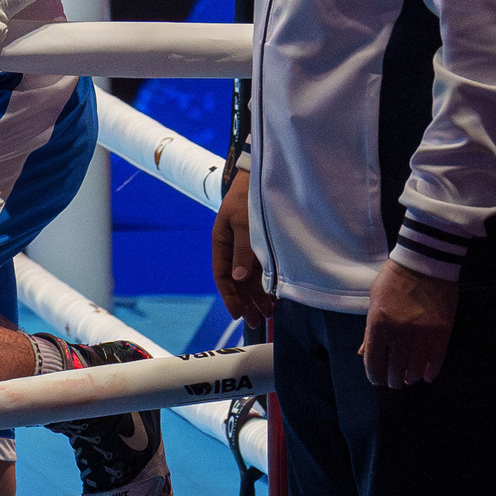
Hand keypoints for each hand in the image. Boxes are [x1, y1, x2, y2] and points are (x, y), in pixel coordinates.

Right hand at [211, 170, 272, 321]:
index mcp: (221, 241)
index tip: (239, 314)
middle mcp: (233, 247)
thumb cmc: (250, 195)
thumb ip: (243, 251)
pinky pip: (262, 269)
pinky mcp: (262, 244)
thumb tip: (240, 279)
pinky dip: (267, 283)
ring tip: (269, 313)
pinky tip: (274, 295)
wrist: (263, 174)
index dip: (230, 296)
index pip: (222, 275)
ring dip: (258, 295)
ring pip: (250, 278)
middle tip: (257, 321)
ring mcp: (248, 246)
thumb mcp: (245, 222)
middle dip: (246, 301)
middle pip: (237, 281)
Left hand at [359, 260, 457, 388]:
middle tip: (394, 380)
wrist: (425, 262)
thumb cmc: (394, 280)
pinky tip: (426, 375)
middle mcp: (399, 333)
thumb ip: (369, 331)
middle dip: (392, 380)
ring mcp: (422, 334)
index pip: (373, 363)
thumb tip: (363, 354)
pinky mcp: (442, 332)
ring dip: (411, 378)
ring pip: (416, 371)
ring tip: (409, 378)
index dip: (375, 376)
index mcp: (378, 324)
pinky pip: (436, 362)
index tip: (377, 380)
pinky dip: (430, 372)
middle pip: (394, 372)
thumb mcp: (374, 302)